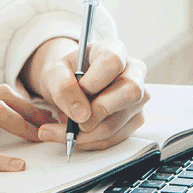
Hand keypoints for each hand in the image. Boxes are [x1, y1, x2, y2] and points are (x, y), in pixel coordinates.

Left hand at [19, 37, 148, 150]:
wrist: (69, 86)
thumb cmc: (65, 74)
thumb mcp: (54, 73)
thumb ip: (63, 87)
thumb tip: (81, 115)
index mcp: (114, 49)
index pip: (113, 62)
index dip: (94, 81)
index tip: (79, 90)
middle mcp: (133, 72)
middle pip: (130, 92)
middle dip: (98, 112)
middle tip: (75, 119)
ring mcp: (138, 97)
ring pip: (120, 121)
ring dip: (87, 134)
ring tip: (61, 131)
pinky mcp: (135, 118)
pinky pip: (116, 137)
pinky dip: (91, 142)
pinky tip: (74, 136)